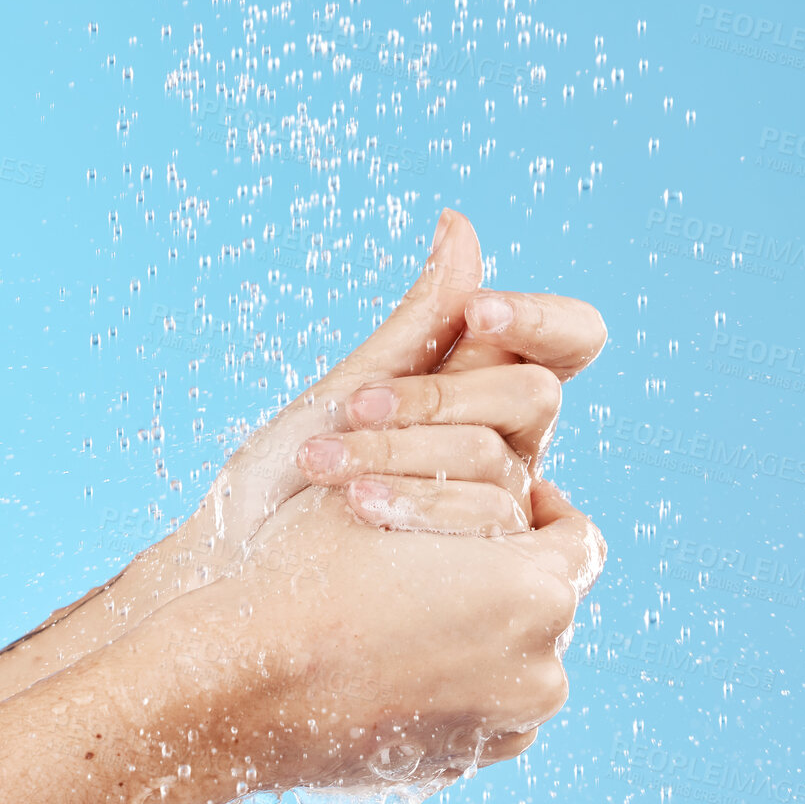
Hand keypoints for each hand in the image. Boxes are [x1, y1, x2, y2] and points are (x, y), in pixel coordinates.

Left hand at [122, 209, 603, 593]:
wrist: (234, 576)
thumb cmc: (280, 486)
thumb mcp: (341, 396)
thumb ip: (417, 326)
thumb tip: (462, 223)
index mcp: (482, 396)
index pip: (570, 343)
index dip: (542, 320)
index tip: (478, 313)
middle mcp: (505, 453)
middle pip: (532, 397)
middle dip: (437, 396)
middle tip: (352, 405)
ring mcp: (497, 518)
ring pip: (499, 464)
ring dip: (401, 452)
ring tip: (324, 464)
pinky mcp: (481, 580)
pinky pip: (490, 535)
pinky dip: (417, 508)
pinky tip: (356, 509)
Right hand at [146, 477, 605, 803]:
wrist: (236, 686)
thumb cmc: (300, 574)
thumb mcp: (380, 492)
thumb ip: (460, 485)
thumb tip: (495, 474)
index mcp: (534, 594)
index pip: (578, 539)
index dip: (542, 511)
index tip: (508, 502)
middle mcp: (540, 671)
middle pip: (549, 603)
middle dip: (507, 571)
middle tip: (448, 549)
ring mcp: (504, 728)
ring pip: (518, 659)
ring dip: (485, 627)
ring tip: (414, 601)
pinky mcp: (463, 763)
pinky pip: (484, 708)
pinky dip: (457, 679)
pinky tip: (396, 652)